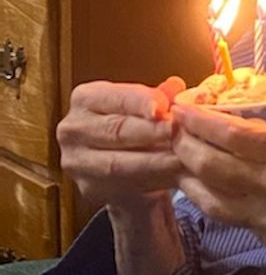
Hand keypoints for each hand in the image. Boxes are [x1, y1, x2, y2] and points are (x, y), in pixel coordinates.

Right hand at [57, 77, 185, 208]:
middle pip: (115, 131)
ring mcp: (77, 161)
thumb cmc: (133, 126)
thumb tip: (175, 86)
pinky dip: (152, 181)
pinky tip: (174, 176)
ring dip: (155, 161)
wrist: (121, 165)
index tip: (164, 106)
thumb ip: (159, 96)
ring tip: (182, 157)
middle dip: (152, 132)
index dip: (141, 102)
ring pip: (119, 164)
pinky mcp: (89, 188)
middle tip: (180, 132)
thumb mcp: (143, 105)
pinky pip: (123, 186)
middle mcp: (73, 129)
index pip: (115, 98)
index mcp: (85, 99)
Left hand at [170, 103, 265, 274]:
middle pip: (212, 164)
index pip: (236, 135)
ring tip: (176, 153)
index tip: (184, 106)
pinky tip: (198, 184)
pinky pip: (227, 215)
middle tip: (172, 126)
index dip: (202, 120)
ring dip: (186, 172)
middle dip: (184, 142)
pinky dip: (206, 197)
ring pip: (210, 195)